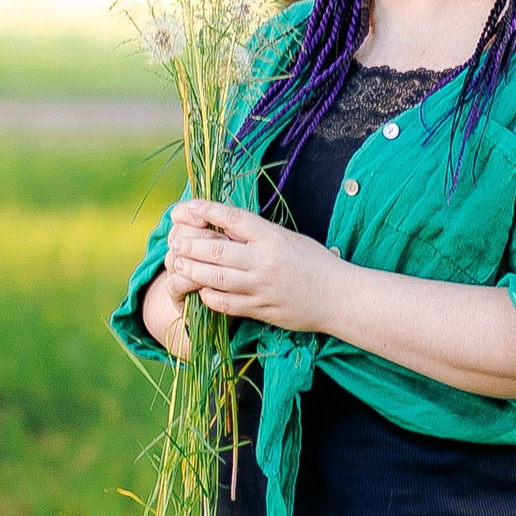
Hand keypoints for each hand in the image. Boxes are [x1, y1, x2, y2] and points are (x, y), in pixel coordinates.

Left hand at [160, 198, 339, 336]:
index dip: (208, 211)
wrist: (339, 297)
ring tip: (179, 264)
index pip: (234, 219)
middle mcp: (265, 261)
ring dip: (194, 271)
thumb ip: (260, 235)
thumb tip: (226, 227)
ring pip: (216, 279)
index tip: (190, 207)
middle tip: (176, 242)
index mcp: (273, 237)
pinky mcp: (261, 309)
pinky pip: (227, 304)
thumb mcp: (290, 238)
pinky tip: (202, 291)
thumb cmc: (315, 264)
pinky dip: (210, 297)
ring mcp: (262, 287)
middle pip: (217, 251)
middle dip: (191, 245)